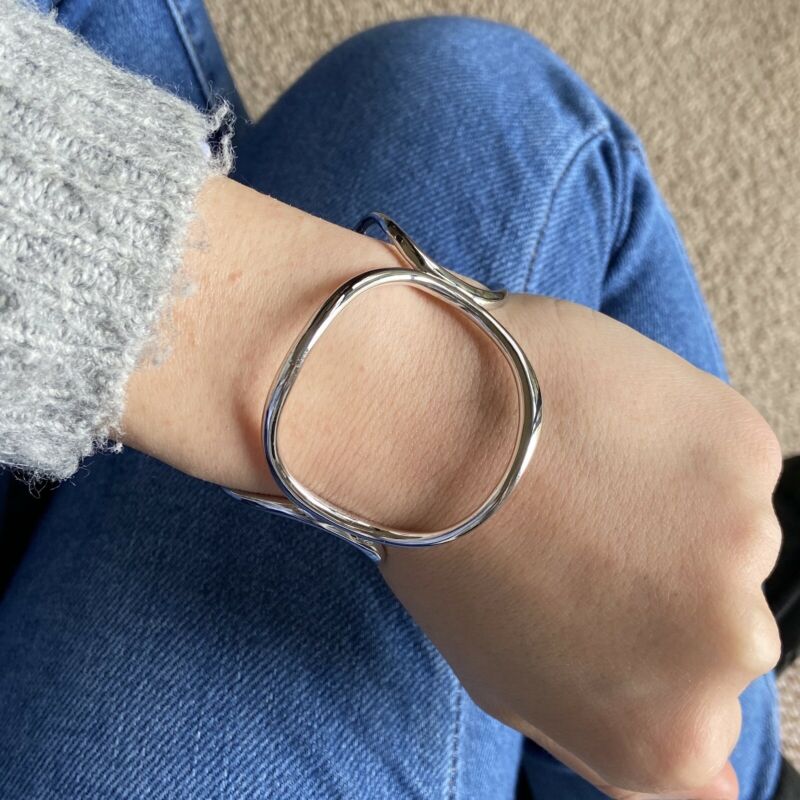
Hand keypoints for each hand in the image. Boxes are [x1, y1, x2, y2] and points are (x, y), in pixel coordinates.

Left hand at [120, 177, 781, 798]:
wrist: (430, 427)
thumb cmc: (447, 554)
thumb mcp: (514, 685)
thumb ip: (616, 740)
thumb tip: (716, 784)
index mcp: (666, 738)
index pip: (700, 721)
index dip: (640, 649)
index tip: (597, 605)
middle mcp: (725, 654)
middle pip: (720, 621)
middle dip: (662, 580)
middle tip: (582, 531)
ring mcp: (744, 545)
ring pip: (725, 530)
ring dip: (670, 506)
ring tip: (584, 474)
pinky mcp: (743, 450)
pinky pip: (724, 457)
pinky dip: (678, 442)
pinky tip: (605, 430)